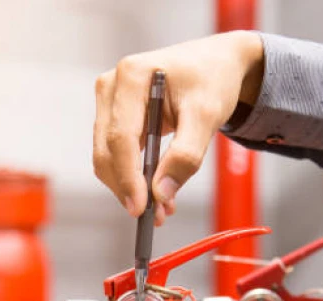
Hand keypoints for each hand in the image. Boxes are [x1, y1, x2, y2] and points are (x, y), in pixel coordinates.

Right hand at [93, 31, 263, 223]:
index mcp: (132, 76)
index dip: (127, 176)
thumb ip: (185, 155)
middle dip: (128, 187)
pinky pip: (116, 154)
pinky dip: (132, 176)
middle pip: (107, 150)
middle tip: (155, 214)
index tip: (140, 207)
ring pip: (107, 157)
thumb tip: (161, 192)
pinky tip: (154, 190)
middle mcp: (112, 86)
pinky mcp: (114, 116)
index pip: (120, 137)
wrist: (215, 64)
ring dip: (129, 186)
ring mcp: (109, 101)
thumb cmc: (212, 78)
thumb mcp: (207, 115)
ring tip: (161, 206)